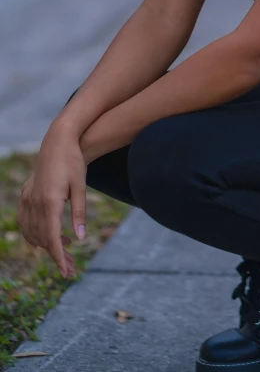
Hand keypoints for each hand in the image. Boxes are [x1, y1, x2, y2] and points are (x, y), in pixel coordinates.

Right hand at [16, 125, 87, 277]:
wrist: (58, 141)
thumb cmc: (73, 162)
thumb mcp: (81, 187)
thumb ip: (80, 213)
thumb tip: (81, 239)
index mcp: (50, 202)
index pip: (52, 239)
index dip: (59, 258)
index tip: (66, 272)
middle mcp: (35, 202)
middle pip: (42, 239)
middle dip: (56, 255)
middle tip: (72, 266)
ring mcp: (28, 198)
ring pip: (32, 232)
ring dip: (46, 244)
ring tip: (66, 247)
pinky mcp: (26, 194)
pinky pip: (24, 221)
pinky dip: (33, 233)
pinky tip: (45, 238)